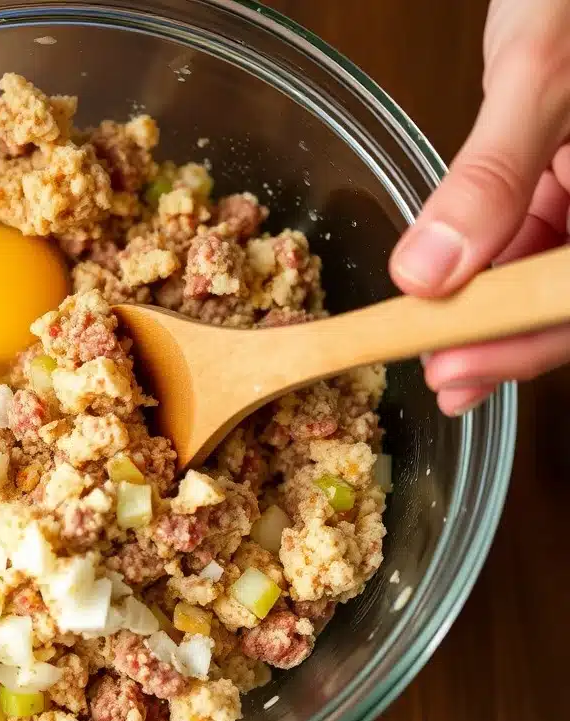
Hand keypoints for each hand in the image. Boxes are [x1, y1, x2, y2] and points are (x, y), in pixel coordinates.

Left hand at [389, 0, 569, 415]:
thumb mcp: (540, 76)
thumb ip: (491, 175)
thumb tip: (430, 271)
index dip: (524, 342)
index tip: (456, 369)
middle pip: (564, 297)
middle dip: (501, 341)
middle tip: (439, 379)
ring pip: (545, 272)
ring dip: (486, 311)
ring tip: (428, 346)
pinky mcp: (567, 179)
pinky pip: (533, 236)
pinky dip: (486, 265)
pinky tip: (445, 291)